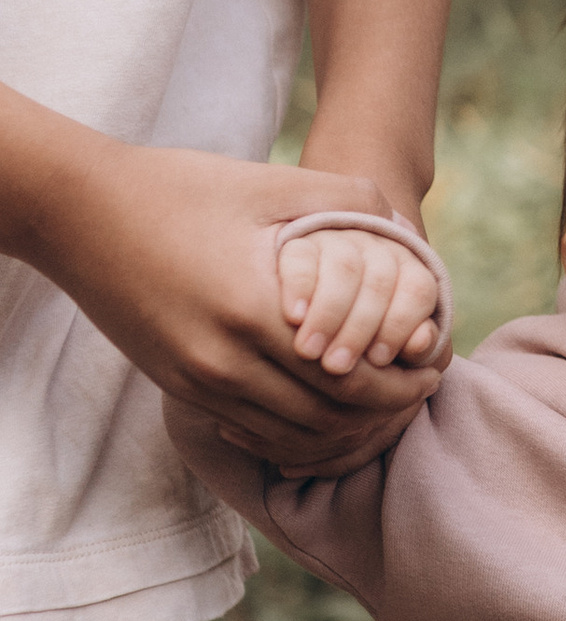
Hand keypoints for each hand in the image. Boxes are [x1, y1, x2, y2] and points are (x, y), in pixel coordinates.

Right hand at [8, 121, 443, 471]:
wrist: (79, 213)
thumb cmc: (181, 187)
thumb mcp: (270, 183)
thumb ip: (348, 202)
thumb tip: (407, 230)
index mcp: (254, 310)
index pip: (350, 378)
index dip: (400, 383)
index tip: (429, 371)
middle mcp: (223, 360)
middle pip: (327, 418)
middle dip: (382, 413)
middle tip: (415, 395)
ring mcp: (196, 381)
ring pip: (291, 436)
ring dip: (343, 432)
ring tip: (377, 408)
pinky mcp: (176, 387)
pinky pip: (251, 431)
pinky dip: (295, 433)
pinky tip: (321, 412)